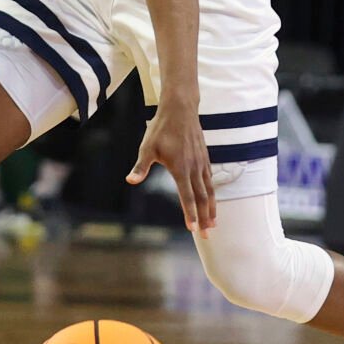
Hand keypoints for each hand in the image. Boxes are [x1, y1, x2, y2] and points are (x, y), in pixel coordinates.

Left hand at [126, 99, 214, 232]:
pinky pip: (210, 180)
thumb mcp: (147, 148)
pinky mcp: (204, 157)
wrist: (180, 109)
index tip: (193, 229)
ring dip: (211, 208)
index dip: (190, 214)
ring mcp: (201, 163)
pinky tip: (211, 200)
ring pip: (209, 190)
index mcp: (180, 168)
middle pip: (202, 198)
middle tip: (206, 235)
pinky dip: (212, 193)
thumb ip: (141, 167)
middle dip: (204, 218)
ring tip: (213, 223)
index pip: (187, 196)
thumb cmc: (161, 128)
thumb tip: (130, 180)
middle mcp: (194, 168)